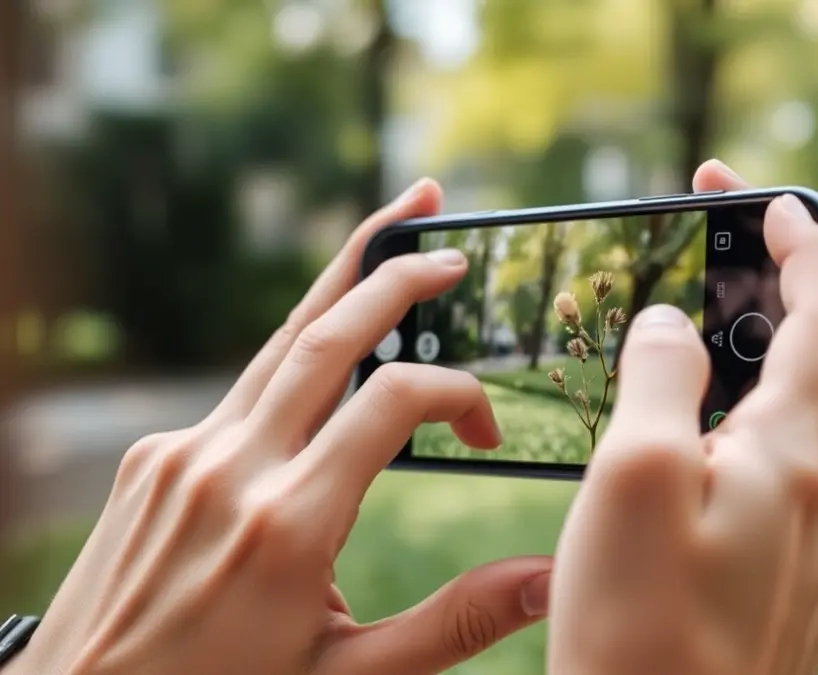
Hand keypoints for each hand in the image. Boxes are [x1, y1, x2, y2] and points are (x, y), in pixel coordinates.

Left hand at [12, 179, 552, 674]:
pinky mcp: (150, 455)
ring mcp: (182, 453)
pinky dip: (295, 361)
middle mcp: (231, 469)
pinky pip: (242, 391)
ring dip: (339, 285)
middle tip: (449, 248)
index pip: (392, 401)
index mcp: (288, 524)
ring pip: (277, 344)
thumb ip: (451, 625)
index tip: (485, 434)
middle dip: (394, 275)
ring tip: (389, 238)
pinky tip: (327, 360)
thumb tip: (545, 581)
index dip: (459, 397)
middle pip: (325, 335)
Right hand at [547, 160, 817, 674]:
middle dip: (787, 293)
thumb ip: (661, 378)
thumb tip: (672, 324)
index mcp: (797, 459)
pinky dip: (757, 426)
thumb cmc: (641, 630)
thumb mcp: (633, 477)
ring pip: (813, 420)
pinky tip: (701, 443)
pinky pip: (791, 476)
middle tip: (723, 256)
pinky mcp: (795, 582)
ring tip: (699, 341)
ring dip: (769, 361)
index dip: (804, 245)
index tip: (762, 199)